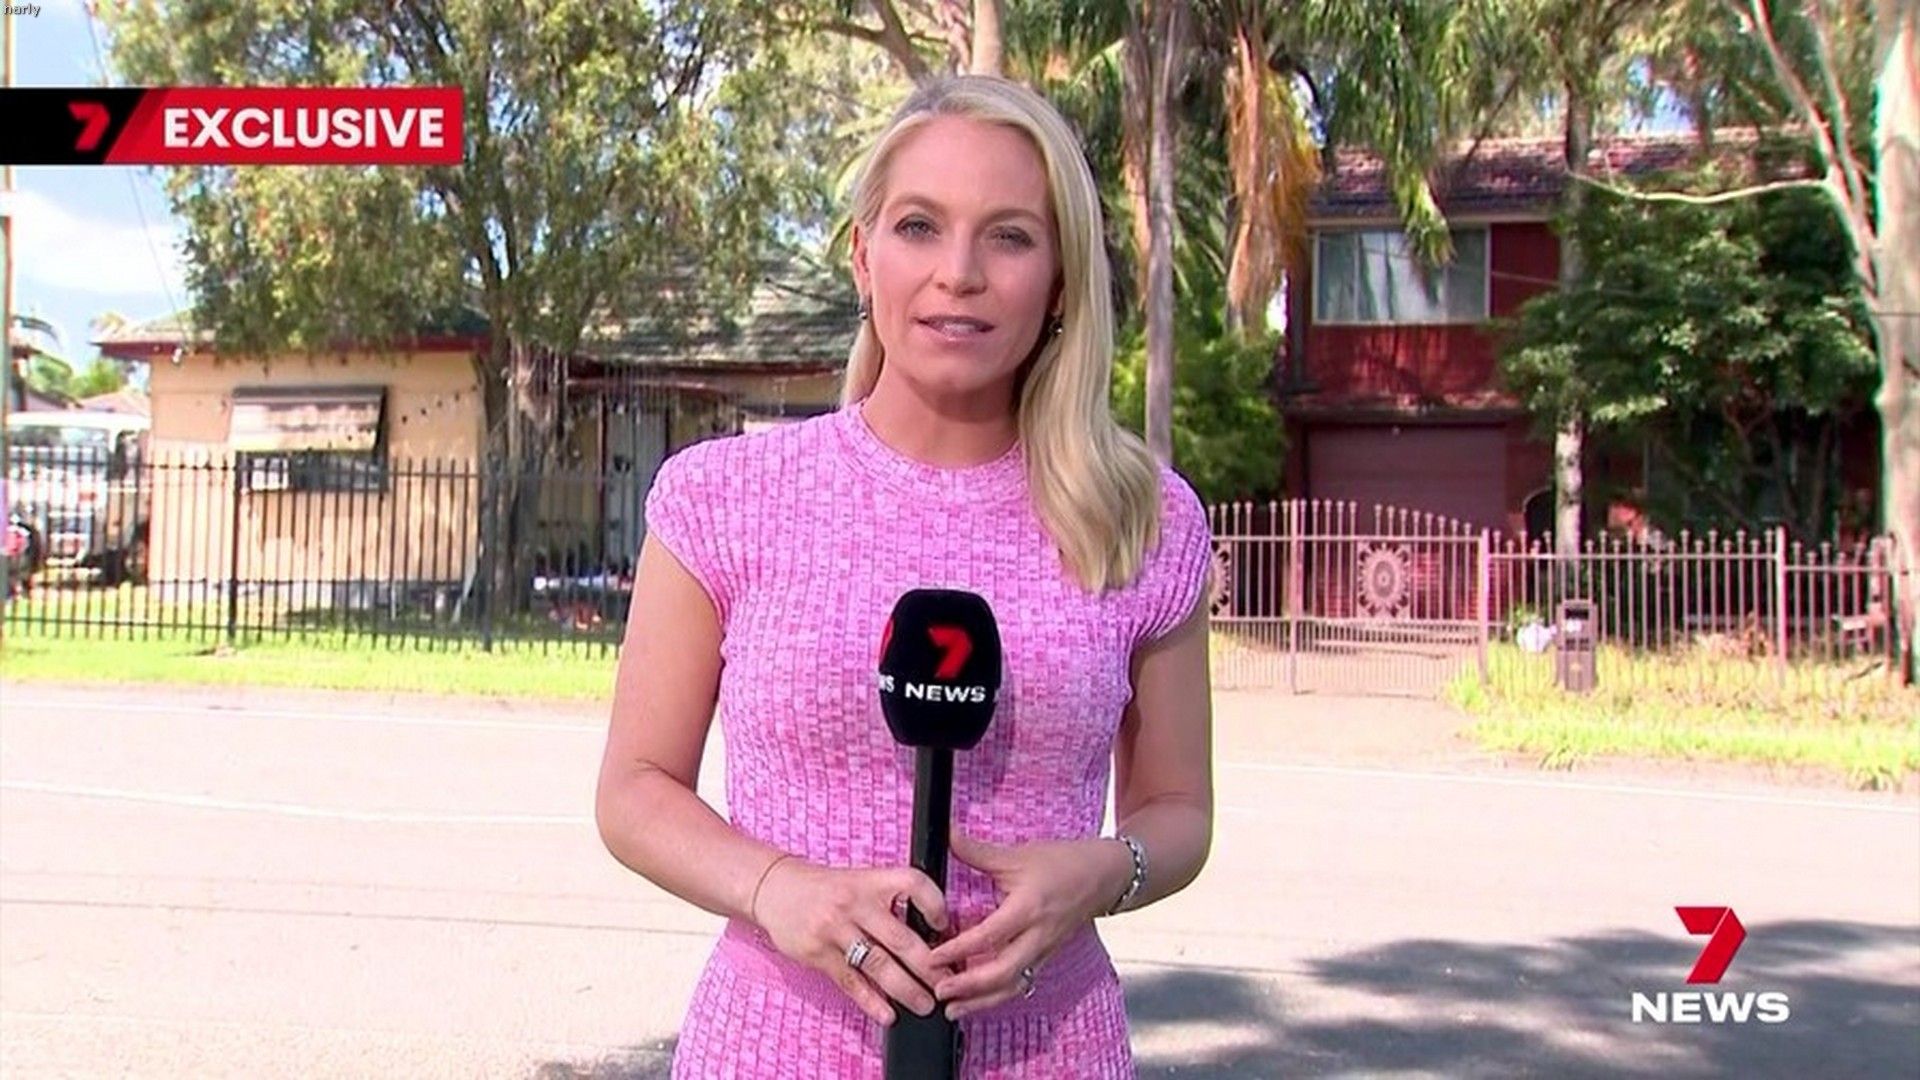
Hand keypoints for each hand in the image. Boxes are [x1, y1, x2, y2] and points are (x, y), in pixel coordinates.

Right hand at [751, 856, 954, 1024]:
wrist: (775, 889)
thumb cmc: (827, 888)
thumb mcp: (861, 880)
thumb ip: (891, 901)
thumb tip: (933, 932)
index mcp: (870, 880)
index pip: (912, 883)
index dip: (934, 903)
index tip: (945, 925)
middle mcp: (854, 903)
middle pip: (900, 938)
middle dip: (929, 966)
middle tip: (948, 984)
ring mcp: (834, 930)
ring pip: (877, 965)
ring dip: (906, 990)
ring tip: (926, 1005)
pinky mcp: (817, 954)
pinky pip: (850, 982)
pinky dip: (870, 1001)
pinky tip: (888, 1014)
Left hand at [928, 831, 1131, 1019]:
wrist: (1105, 876)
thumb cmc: (1065, 863)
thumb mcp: (1020, 854)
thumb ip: (979, 851)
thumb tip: (947, 835)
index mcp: (1029, 908)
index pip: (990, 936)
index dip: (959, 949)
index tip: (933, 957)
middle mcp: (1038, 935)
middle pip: (1004, 972)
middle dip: (969, 987)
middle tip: (939, 990)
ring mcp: (1044, 950)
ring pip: (1014, 985)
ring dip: (982, 1000)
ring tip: (954, 1009)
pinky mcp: (1046, 957)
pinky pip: (1022, 982)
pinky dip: (998, 994)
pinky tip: (978, 1000)